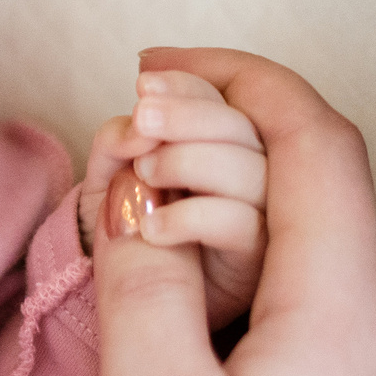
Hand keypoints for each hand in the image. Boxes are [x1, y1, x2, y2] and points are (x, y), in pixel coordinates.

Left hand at [81, 64, 266, 327]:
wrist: (114, 296)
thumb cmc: (123, 227)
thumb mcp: (112, 173)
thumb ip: (123, 138)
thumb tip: (138, 113)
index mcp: (227, 144)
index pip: (229, 100)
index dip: (191, 83)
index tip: (144, 80)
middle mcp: (257, 178)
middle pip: (248, 128)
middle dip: (190, 113)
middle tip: (142, 115)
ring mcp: (264, 222)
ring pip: (254, 171)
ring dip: (190, 158)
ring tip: (142, 172)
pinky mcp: (256, 266)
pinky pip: (243, 226)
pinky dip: (192, 215)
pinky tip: (150, 226)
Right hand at [83, 48, 375, 375]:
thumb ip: (142, 276)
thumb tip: (138, 188)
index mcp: (343, 322)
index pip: (319, 145)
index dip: (239, 81)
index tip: (148, 68)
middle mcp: (375, 359)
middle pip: (306, 202)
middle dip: (205, 156)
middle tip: (103, 165)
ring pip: (287, 275)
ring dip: (201, 235)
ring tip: (106, 249)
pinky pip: (280, 342)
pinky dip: (212, 305)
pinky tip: (146, 342)